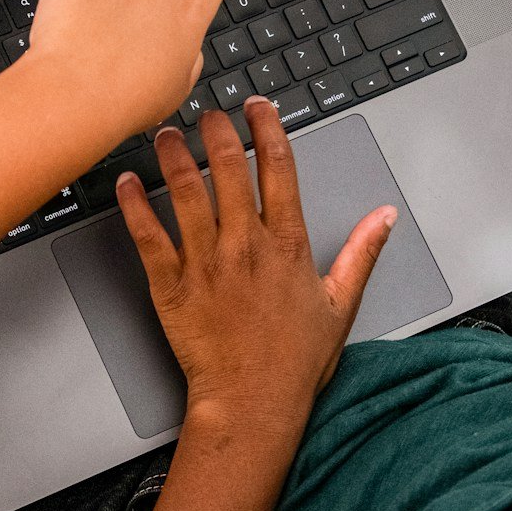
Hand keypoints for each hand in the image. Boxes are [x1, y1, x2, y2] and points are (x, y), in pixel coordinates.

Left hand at [27, 0, 274, 135]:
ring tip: (94, 49)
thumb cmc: (124, 99)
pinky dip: (71, 6)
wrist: (74, 97)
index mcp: (190, 7)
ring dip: (101, 10)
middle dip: (133, 11)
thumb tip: (175, 38)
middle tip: (118, 50)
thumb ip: (185, 50)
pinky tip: (72, 35)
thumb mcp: (178, 84)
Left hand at [117, 99, 393, 425]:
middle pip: (229, 169)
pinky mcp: (172, 287)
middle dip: (216, 130)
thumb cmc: (295, 362)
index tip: (257, 107)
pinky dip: (135, 206)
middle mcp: (246, 246)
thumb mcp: (341, 303)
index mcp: (287, 245)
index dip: (266, 129)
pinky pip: (149, 236)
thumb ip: (362, 252)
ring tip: (165, 133)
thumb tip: (384, 217)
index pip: (278, 168)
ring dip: (174, 156)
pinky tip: (127, 183)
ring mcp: (207, 264)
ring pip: (187, 193)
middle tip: (207, 111)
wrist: (253, 403)